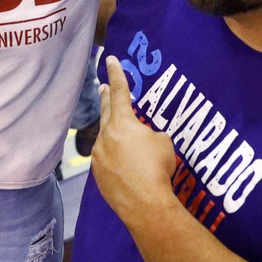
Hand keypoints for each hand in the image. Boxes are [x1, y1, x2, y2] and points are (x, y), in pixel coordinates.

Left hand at [92, 57, 177, 221]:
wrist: (145, 202)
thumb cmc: (157, 168)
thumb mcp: (163, 143)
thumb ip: (151, 135)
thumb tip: (145, 139)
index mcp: (122, 123)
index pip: (120, 92)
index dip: (116, 74)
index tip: (110, 59)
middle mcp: (106, 136)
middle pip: (106, 111)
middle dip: (106, 98)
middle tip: (103, 89)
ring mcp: (99, 156)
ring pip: (106, 139)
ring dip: (114, 137)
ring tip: (126, 142)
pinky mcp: (98, 175)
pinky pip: (107, 160)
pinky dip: (115, 159)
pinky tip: (125, 167)